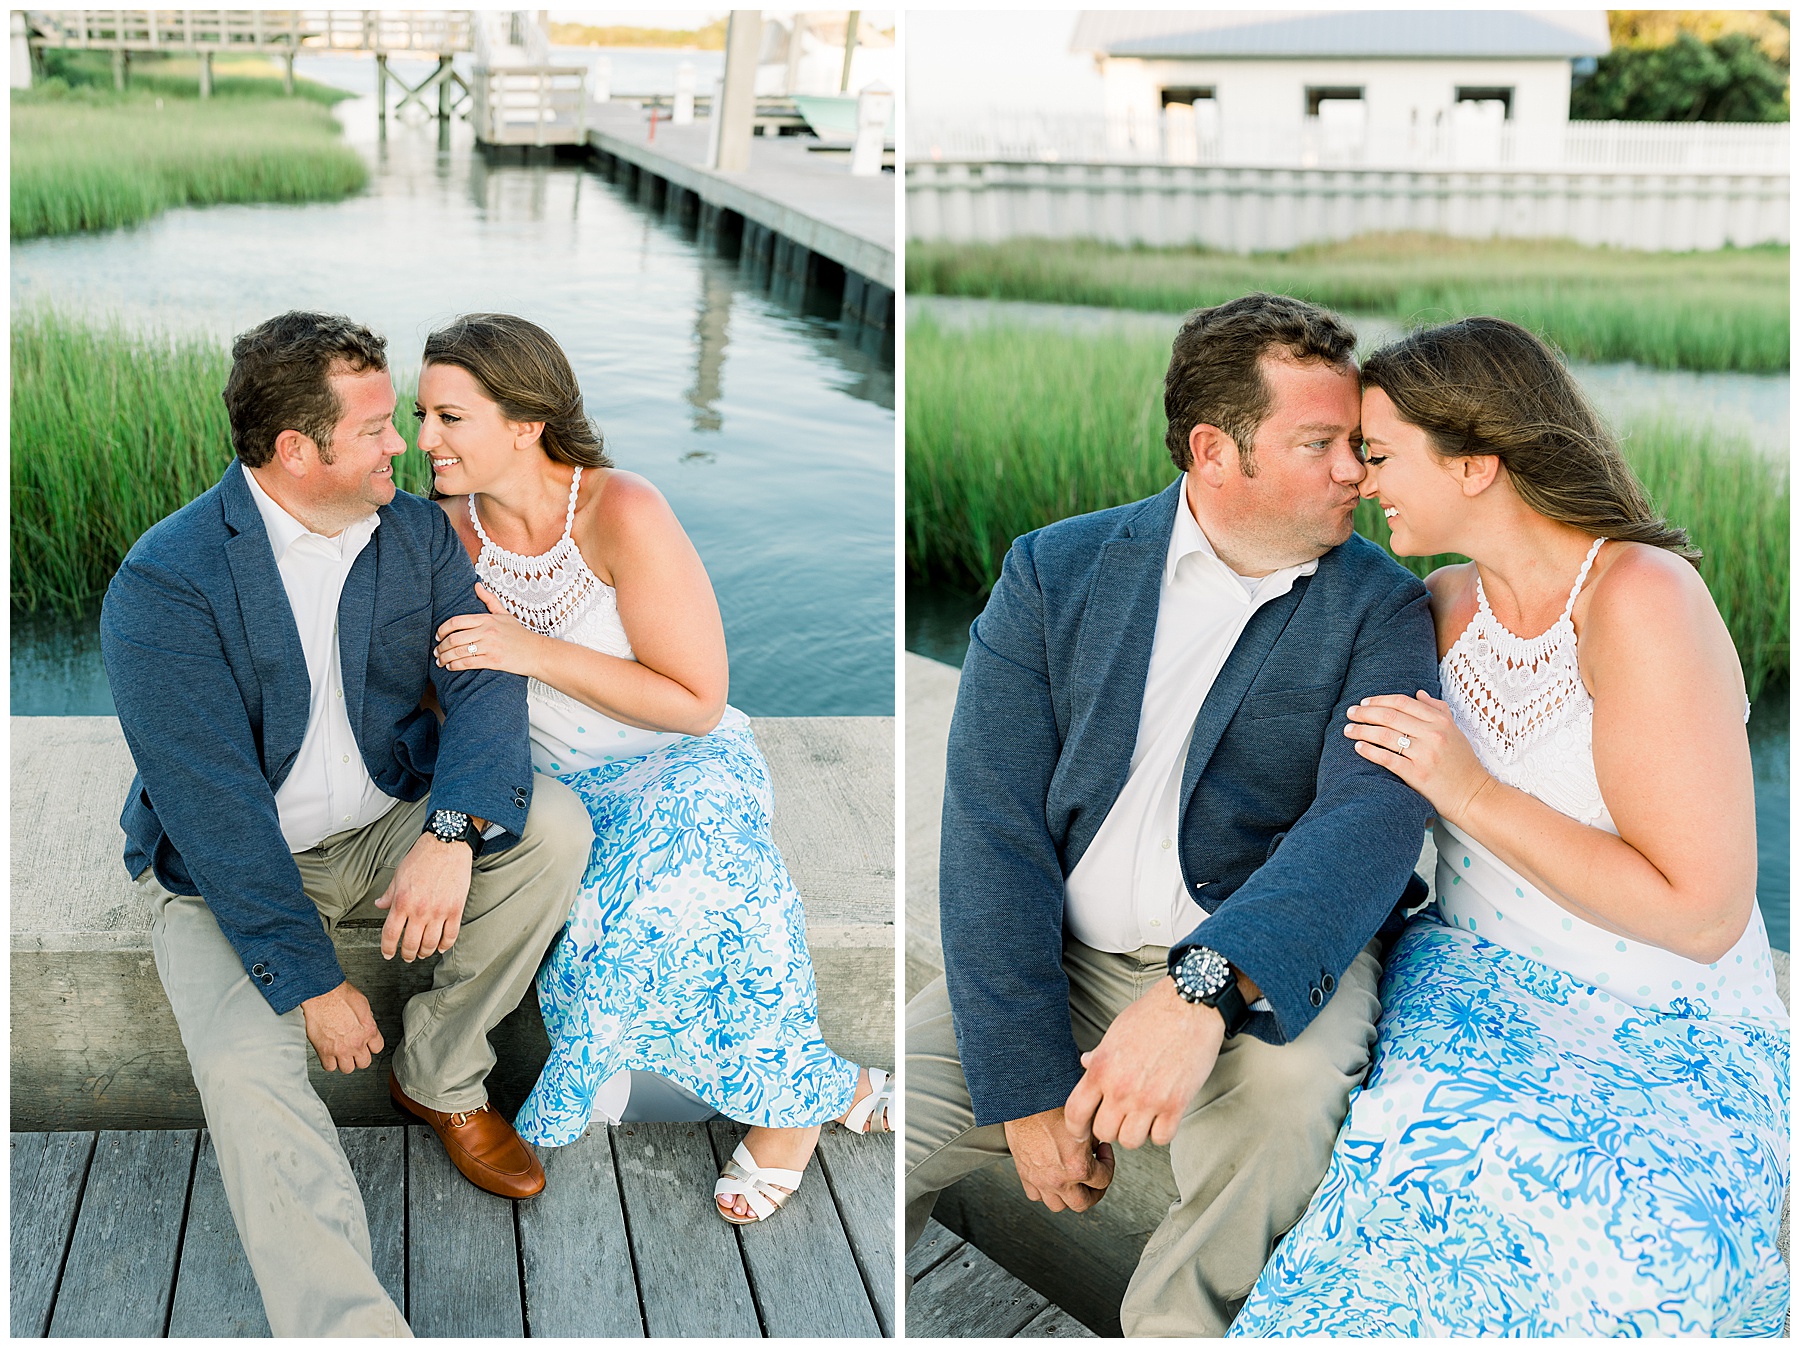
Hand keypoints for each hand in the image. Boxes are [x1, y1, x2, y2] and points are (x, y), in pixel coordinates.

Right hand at [300, 980, 383, 1073]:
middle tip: (353, 1050)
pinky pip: (329, 1067)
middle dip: (359, 1057)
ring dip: (344, 1061)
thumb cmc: (340, 994)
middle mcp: (356, 1042)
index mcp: (369, 1030)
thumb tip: (366, 1025)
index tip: (366, 1044)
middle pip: (364, 1062)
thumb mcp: (363, 1004)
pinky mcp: (324, 1051)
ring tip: (340, 1052)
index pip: (377, 1048)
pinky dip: (329, 1062)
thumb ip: (367, 1020)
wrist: (321, 994)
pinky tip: (329, 1054)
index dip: (371, 1046)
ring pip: (347, 1069)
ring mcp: (341, 1049)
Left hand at [374, 831, 472, 961]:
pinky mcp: (456, 909)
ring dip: (425, 952)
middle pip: (411, 944)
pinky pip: (450, 935)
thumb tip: (380, 905)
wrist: (447, 845)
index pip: (390, 934)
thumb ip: (389, 894)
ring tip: (423, 953)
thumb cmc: (423, 856)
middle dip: (407, 954)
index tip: (388, 953)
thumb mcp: (399, 875)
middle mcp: (420, 910)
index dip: (387, 948)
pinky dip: (445, 945)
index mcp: (402, 901)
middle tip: (407, 956)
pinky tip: (441, 947)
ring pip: (431, 943)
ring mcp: (439, 911)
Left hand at [434, 583, 543, 676]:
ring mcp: (489, 647)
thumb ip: (489, 599)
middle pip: (454, 638)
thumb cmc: (520, 635)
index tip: (438, 636)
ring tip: (440, 660)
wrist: (537, 652)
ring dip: (445, 657)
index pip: (456, 622)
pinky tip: (451, 667)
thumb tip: (476, 585)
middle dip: (441, 647)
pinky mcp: (492, 661)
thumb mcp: (505, 614)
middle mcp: (487, 631)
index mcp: (487, 619)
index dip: (442, 629)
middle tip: (437, 651)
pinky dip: (455, 666)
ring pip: (458, 652)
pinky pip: (467, 663)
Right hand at [1001, 1107, 1114, 1212]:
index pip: (1104, 1180)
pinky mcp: (1025, 1175)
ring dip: (1068, 1196)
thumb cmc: (1052, 1105)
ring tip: (1073, 1182)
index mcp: (1078, 1167)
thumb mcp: (1084, 1123)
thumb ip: (1095, 1142)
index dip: (1109, 1164)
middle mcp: (1059, 1179)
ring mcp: (1040, 1180)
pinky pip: (1036, 1195)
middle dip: (1094, 1191)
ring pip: (1058, 1205)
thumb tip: (1098, 1149)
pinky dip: (1044, 1191)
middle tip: (1095, 1178)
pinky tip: (1050, 1177)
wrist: (1025, 1099)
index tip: (1104, 1153)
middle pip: (1083, 1203)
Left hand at [1065, 977, 1222, 1149]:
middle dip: (1111, 1128)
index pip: (1076, 1113)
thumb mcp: (1115, 1033)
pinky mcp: (1176, 1104)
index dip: (1076, 1128)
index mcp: (1101, 1069)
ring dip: (1136, 1132)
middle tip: (1120, 1117)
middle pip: (1104, 1133)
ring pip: (1131, 1141)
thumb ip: (1099, 1055)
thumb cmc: (1151, 1015)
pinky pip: (1162, 1138)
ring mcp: (1148, 1099)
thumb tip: (1085, 1063)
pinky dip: (1161, 1132)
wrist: (1188, 1006)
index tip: (1082, 1132)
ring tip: (1143, 1117)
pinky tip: (1162, 1117)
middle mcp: (1121, 1088)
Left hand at [1344, 691, 1493, 823]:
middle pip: (1390, 716)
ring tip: (1348, 730)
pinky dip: (1369, 751)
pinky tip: (1358, 747)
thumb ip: (1438, 710)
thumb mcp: (1455, 731)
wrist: (1474, 795)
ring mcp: (1425, 755)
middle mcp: (1433, 735)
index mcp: (1441, 722)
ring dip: (1362, 730)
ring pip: (1385, 736)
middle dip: (1365, 713)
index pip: (1403, 702)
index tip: (1364, 702)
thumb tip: (1419, 693)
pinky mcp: (1417, 774)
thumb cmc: (1462, 763)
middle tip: (1350, 713)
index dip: (1380, 700)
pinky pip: (1387, 758)